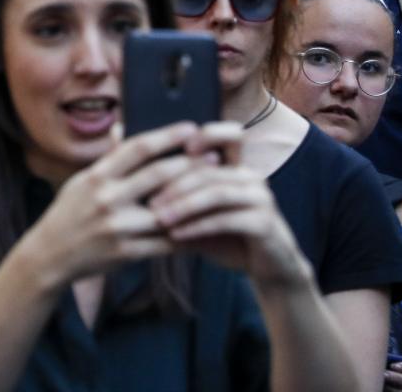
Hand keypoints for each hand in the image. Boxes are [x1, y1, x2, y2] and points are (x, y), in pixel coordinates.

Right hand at [25, 122, 203, 282]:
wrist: (49, 256)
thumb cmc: (68, 213)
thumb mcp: (81, 182)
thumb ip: (107, 160)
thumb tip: (122, 127)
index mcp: (96, 177)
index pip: (137, 148)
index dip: (167, 136)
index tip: (191, 128)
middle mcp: (107, 199)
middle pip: (158, 175)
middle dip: (191, 164)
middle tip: (215, 155)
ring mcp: (118, 228)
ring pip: (168, 210)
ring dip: (196, 199)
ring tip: (216, 189)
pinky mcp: (127, 253)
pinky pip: (166, 243)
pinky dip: (188, 234)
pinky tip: (206, 225)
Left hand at [150, 123, 309, 289]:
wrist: (266, 269)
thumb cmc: (226, 238)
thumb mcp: (199, 215)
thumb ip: (177, 198)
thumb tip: (134, 180)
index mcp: (237, 168)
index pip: (231, 135)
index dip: (209, 133)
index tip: (181, 146)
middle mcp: (251, 177)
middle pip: (209, 171)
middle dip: (175, 185)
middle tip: (148, 201)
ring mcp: (261, 199)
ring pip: (217, 193)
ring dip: (183, 205)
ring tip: (158, 218)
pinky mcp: (265, 223)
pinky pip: (226, 219)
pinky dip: (197, 226)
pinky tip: (176, 235)